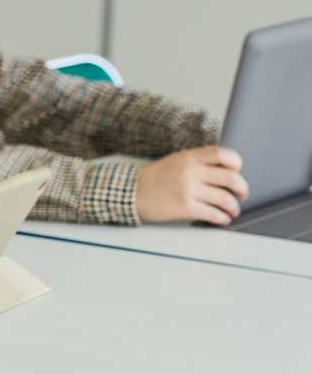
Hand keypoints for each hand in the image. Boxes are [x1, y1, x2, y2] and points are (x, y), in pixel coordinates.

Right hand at [134, 146, 249, 225]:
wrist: (130, 193)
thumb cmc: (153, 178)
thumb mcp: (175, 161)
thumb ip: (198, 162)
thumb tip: (225, 172)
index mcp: (189, 157)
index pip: (223, 154)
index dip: (236, 164)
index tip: (236, 171)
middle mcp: (191, 171)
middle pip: (231, 178)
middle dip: (242, 189)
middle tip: (242, 194)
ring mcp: (188, 190)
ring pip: (225, 199)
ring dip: (234, 207)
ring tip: (232, 210)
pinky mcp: (185, 207)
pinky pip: (214, 214)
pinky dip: (222, 218)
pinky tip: (222, 219)